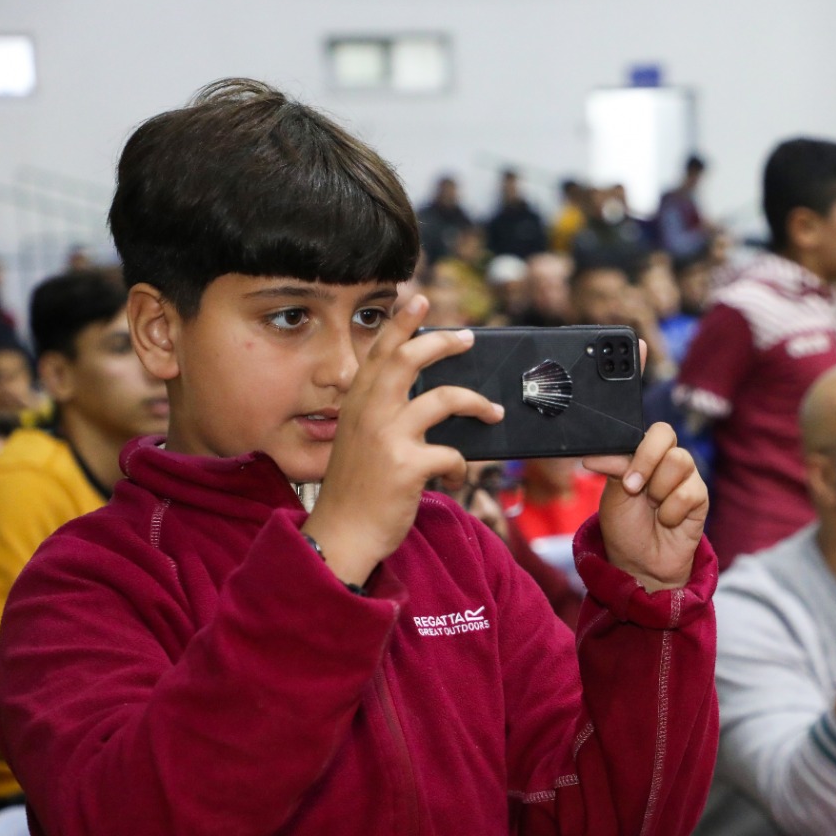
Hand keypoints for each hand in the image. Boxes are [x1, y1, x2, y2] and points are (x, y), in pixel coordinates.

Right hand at [302, 294, 503, 585]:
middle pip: (409, 359)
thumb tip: (426, 399)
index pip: (378, 352)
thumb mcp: (359, 443)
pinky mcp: (408, 465)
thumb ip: (382, 417)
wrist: (341, 537)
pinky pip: (453, 454)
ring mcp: (388, 437)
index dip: (400, 322)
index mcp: (356, 404)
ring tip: (493, 412)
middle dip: (442, 341)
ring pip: (445, 398)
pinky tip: (453, 478)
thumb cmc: (355, 493)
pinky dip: (460, 467)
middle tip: (468, 337)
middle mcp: (368, 413)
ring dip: (477, 403)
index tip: (417, 298)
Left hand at [582, 421, 706, 591]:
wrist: (640, 563)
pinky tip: (668, 522)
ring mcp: (686, 478)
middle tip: (634, 489)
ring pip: (680, 461)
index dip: (641, 450)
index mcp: (646, 455)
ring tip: (654, 509)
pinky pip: (689, 492)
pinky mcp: (700, 498)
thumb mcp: (612, 496)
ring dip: (659, 490)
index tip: (626, 479)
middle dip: (647, 462)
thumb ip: (612, 467)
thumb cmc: (625, 528)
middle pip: (667, 435)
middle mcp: (667, 461)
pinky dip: (671, 511)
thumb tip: (595, 453)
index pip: (653, 431)